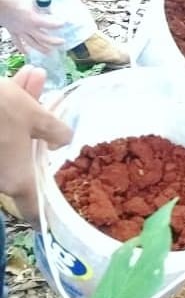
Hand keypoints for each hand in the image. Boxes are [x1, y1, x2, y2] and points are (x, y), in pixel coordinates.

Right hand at [0, 0, 65, 51]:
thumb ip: (43, 6)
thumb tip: (51, 11)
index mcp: (34, 19)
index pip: (50, 24)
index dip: (58, 24)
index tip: (64, 23)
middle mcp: (28, 27)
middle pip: (43, 38)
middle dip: (54, 41)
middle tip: (62, 42)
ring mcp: (19, 31)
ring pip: (32, 43)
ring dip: (41, 48)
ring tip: (49, 52)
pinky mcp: (12, 31)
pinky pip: (17, 42)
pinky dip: (22, 48)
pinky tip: (26, 52)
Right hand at [0, 66, 72, 225]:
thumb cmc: (0, 111)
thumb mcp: (35, 116)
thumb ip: (55, 132)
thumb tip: (65, 141)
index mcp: (16, 180)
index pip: (31, 208)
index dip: (42, 214)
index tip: (50, 220)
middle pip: (24, 158)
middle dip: (38, 130)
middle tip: (53, 114)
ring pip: (10, 134)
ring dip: (23, 106)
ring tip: (34, 77)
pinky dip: (7, 103)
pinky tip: (20, 78)